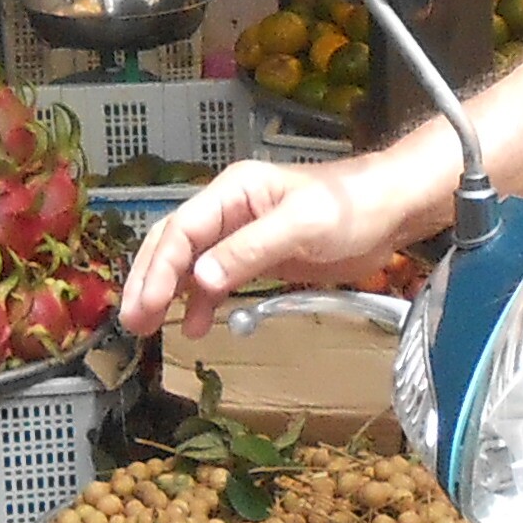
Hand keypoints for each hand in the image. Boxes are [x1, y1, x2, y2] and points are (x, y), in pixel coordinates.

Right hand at [116, 150, 434, 338]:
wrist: (392, 210)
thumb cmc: (350, 208)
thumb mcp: (300, 227)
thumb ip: (249, 252)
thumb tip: (199, 281)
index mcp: (232, 192)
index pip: (181, 231)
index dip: (158, 270)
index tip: (143, 307)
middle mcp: (229, 210)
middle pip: (174, 245)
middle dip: (149, 282)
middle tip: (131, 323)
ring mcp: (242, 234)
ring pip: (190, 264)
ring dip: (167, 294)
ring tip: (147, 330)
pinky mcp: (259, 256)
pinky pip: (217, 278)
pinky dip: (202, 301)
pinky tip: (196, 325)